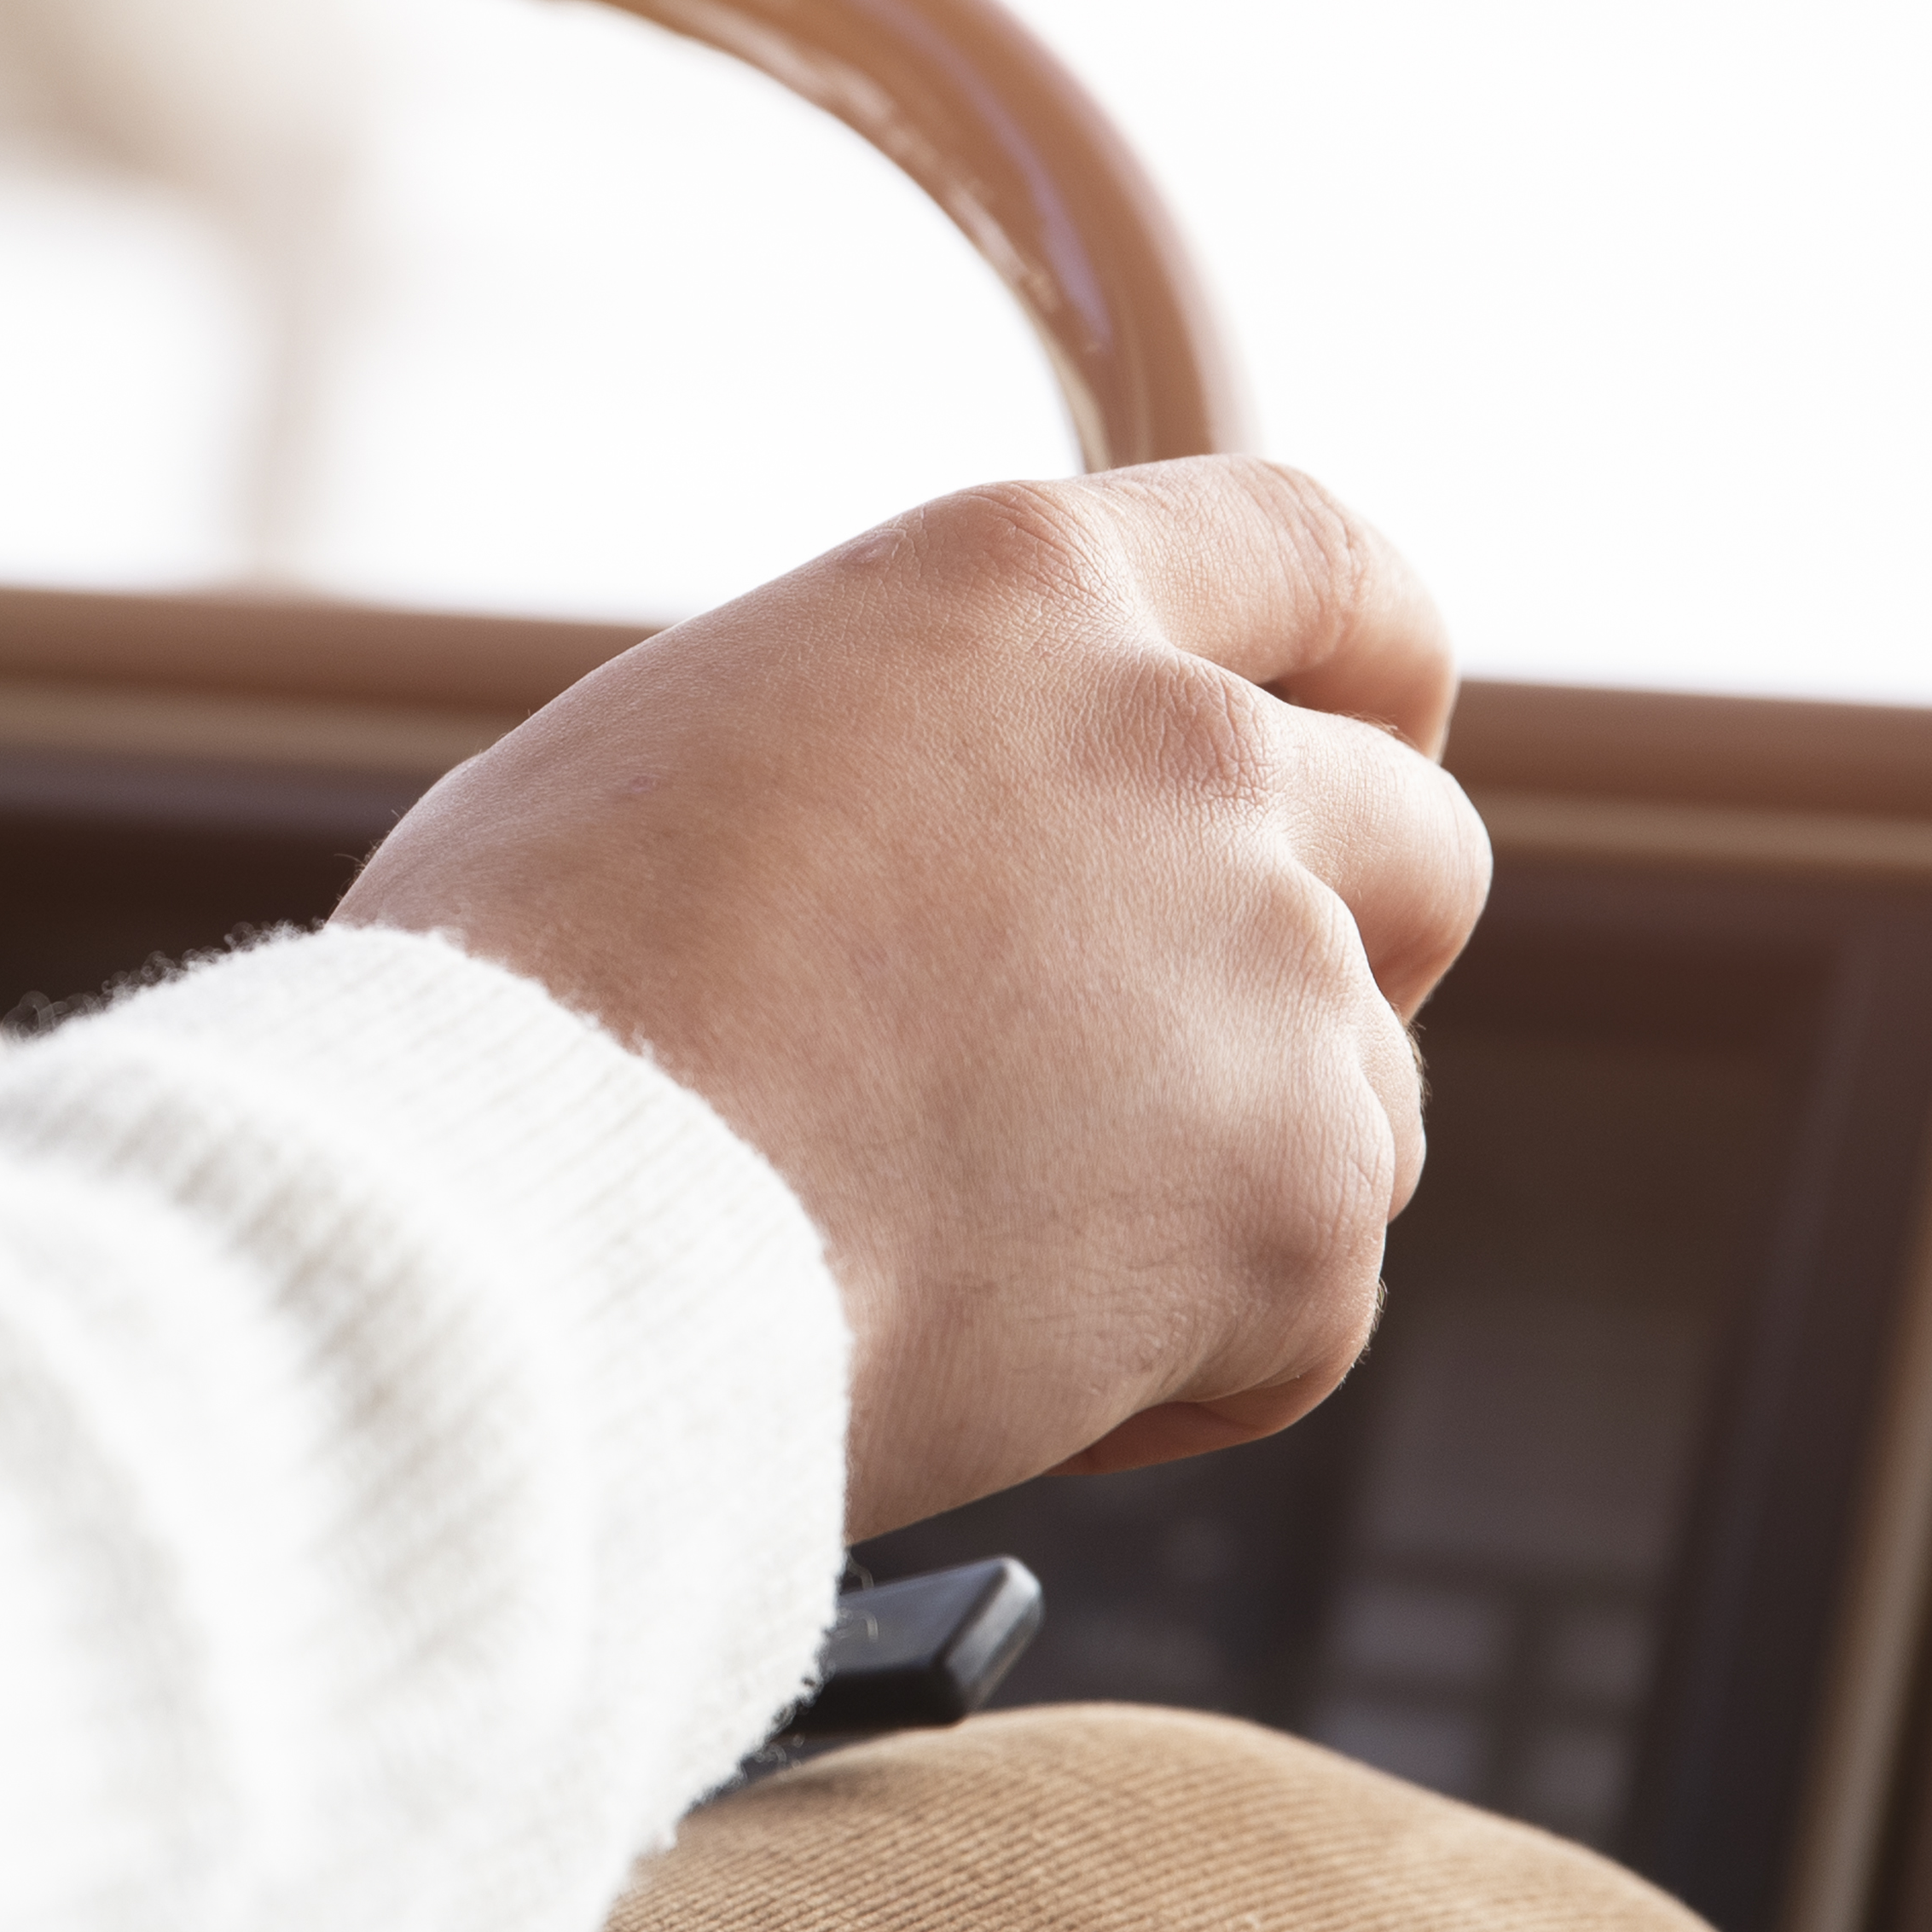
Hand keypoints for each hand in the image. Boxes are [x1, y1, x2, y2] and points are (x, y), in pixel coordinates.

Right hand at [337, 462, 1487, 1537]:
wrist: (525, 1226)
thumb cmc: (519, 1010)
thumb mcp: (681, 746)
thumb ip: (881, 750)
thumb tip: (905, 842)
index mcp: (1019, 592)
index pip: (1314, 559)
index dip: (1374, 669)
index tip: (1377, 745)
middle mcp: (1181, 746)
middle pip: (1412, 842)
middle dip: (1350, 961)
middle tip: (1197, 1072)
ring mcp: (1265, 971)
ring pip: (1365, 1101)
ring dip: (1233, 1187)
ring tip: (994, 1261)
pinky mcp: (1294, 1201)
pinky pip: (1306, 1311)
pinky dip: (1189, 1369)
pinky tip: (998, 1372)